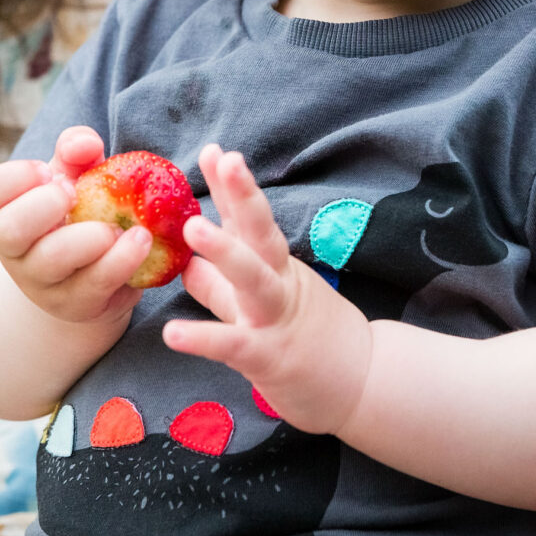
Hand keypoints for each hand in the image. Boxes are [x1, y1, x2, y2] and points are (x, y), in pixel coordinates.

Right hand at [0, 126, 155, 323]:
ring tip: (120, 226)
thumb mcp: (76, 176)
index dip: (15, 177)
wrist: (95, 273)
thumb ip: (77, 150)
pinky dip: (122, 260)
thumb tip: (86, 143)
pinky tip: (141, 241)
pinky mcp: (77, 305)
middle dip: (44, 206)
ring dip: (89, 238)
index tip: (47, 170)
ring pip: (52, 261)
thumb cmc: (80, 212)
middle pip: (9, 230)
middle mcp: (16, 251)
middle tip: (74, 193)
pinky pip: (94, 284)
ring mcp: (42, 283)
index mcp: (7, 211)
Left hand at [162, 144, 372, 434]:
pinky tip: (172, 333)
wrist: (364, 385)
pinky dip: (204, 338)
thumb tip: (184, 264)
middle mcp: (278, 282)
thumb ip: (218, 286)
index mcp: (274, 266)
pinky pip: (235, 344)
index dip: (233, 186)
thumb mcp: (259, 305)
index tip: (215, 151)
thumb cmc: (308, 340)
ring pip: (254, 278)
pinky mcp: (270, 357)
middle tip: (224, 159)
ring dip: (225, 250)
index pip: (249, 219)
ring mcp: (276, 318)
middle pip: (260, 232)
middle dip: (241, 194)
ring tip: (192, 226)